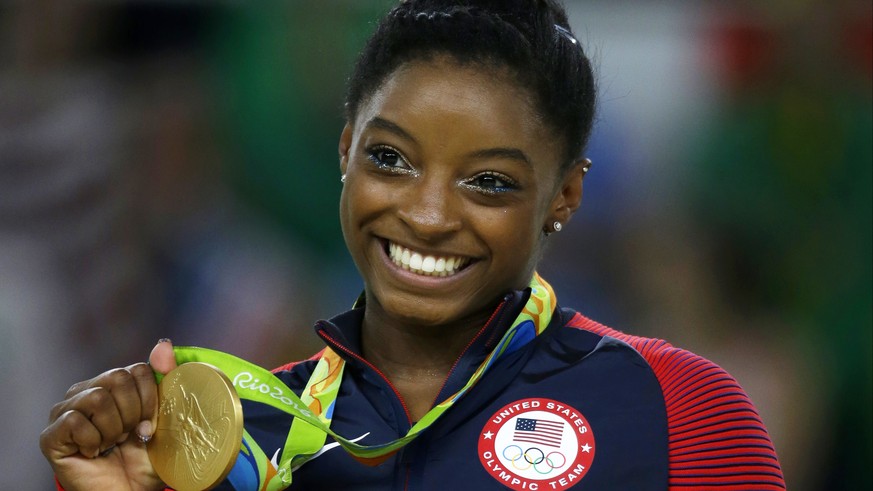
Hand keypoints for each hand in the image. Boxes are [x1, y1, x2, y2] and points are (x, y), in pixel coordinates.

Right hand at [40, 339, 178, 490]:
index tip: (149, 424)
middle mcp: (85, 391)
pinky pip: (76, 421)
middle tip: (129, 436)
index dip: (150, 400)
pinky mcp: (51, 434)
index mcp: (111, 384)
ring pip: (97, 398)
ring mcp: (64, 411)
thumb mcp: (165, 416)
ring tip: (111, 444)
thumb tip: (163, 343)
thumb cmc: (145, 457)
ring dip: (113, 429)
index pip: (136, 369)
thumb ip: (165, 377)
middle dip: (133, 414)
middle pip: (117, 378)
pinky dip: (94, 441)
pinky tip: (94, 453)